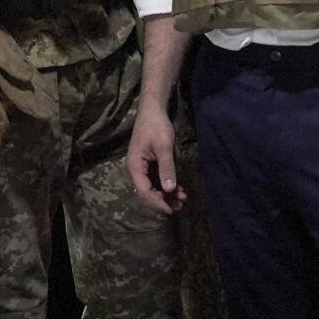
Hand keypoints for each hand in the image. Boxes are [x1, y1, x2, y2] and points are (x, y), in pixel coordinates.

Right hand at [125, 99, 186, 213]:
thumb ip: (167, 168)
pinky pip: (156, 179)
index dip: (158, 202)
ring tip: (183, 198)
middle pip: (147, 192)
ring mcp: (142, 166)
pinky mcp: (149, 163)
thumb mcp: (164, 147)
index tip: (172, 209)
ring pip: (153, 187)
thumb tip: (170, 190)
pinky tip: (179, 188)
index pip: (144, 191)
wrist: (153, 110)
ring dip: (166, 194)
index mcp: (135, 165)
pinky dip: (167, 185)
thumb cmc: (157, 126)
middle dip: (164, 200)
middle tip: (181, 205)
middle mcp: (136, 169)